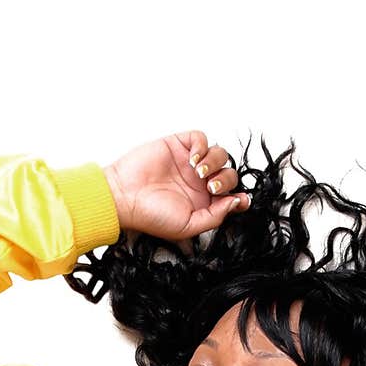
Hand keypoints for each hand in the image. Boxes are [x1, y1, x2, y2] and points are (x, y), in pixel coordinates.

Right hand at [102, 130, 250, 241]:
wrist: (124, 197)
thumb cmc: (150, 215)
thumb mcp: (188, 227)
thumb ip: (215, 217)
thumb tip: (236, 203)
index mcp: (203, 204)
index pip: (231, 196)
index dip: (240, 197)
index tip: (241, 199)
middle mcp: (199, 184)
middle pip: (229, 175)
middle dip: (226, 180)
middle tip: (211, 188)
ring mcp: (189, 164)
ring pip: (219, 154)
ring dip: (216, 162)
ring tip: (198, 173)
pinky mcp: (178, 145)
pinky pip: (201, 138)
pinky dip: (202, 146)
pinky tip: (192, 159)